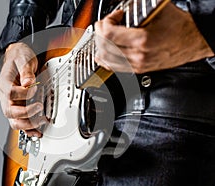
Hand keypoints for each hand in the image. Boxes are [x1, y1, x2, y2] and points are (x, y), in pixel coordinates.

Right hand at [0, 42, 45, 136]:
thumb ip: (26, 70)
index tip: (34, 89)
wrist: (18, 57)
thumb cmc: (20, 58)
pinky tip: (37, 131)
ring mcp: (10, 103)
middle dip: (25, 113)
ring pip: (13, 121)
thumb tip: (28, 83)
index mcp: (4, 82)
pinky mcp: (18, 108)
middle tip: (39, 108)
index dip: (23, 93)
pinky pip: (20, 122)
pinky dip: (28, 129)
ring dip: (27, 124)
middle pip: (8, 111)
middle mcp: (4, 95)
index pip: (10, 93)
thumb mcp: (24, 58)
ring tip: (41, 121)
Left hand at [94, 2, 213, 73]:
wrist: (193, 42)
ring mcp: (137, 65)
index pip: (108, 33)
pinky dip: (104, 59)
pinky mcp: (138, 69)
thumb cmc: (180, 28)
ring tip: (103, 36)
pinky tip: (103, 53)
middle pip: (104, 46)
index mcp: (142, 40)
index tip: (114, 16)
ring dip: (100, 46)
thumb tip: (120, 10)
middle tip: (105, 24)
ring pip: (106, 59)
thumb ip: (136, 9)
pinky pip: (114, 68)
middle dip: (99, 32)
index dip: (106, 21)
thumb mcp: (158, 11)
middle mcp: (138, 55)